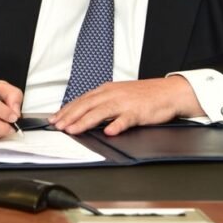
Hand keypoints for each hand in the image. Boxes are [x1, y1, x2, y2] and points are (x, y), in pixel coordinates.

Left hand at [49, 75, 201, 135]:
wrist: (168, 92)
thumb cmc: (143, 96)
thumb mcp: (118, 95)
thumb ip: (102, 104)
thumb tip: (83, 115)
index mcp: (106, 90)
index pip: (81, 100)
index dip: (66, 110)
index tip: (54, 119)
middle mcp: (112, 94)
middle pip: (86, 105)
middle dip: (70, 116)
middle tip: (58, 126)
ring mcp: (125, 103)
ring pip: (101, 111)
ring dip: (85, 121)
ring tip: (73, 130)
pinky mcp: (138, 112)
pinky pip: (125, 119)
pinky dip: (116, 126)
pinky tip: (108, 132)